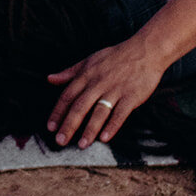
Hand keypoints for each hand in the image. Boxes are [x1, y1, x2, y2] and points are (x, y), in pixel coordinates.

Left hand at [46, 40, 164, 148]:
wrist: (145, 50)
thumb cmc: (115, 57)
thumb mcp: (90, 60)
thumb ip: (70, 72)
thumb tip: (50, 79)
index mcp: (87, 75)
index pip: (68, 95)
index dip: (58, 112)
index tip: (50, 127)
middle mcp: (98, 83)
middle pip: (80, 106)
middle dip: (69, 125)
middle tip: (60, 141)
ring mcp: (115, 90)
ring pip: (99, 112)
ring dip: (89, 129)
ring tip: (82, 145)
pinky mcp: (131, 96)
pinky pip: (120, 113)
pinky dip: (112, 126)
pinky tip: (105, 138)